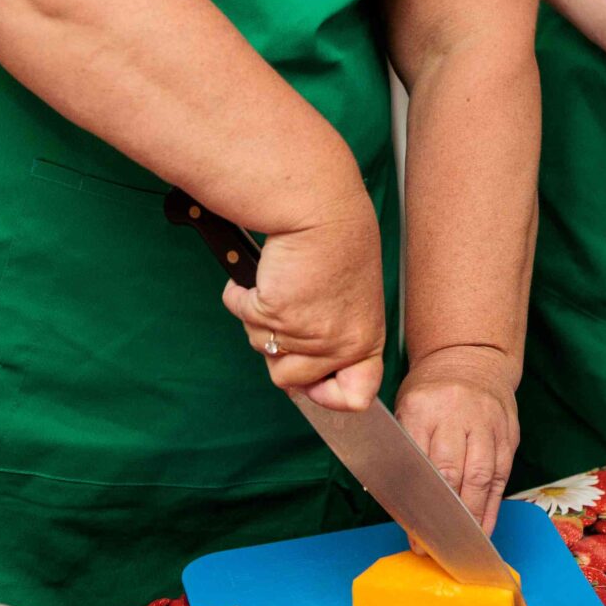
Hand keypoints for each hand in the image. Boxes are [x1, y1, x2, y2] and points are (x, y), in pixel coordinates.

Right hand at [222, 202, 386, 411]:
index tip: (311, 381)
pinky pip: (241, 314)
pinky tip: (263, 272)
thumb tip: (302, 380)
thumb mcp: (351, 300)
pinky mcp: (274, 311)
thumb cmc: (337, 246)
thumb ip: (334, 338)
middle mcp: (338, 343)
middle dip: (277, 350)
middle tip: (289, 311)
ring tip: (282, 282)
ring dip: (260, 317)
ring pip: (260, 347)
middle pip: (289, 380)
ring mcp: (305, 331)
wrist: (321, 209)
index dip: (327, 395)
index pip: (355, 396)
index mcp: (365, 340)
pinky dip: (241, 294)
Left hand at [393, 345, 520, 531]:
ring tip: (462, 544)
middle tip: (436, 548)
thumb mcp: (406, 412)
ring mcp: (488, 423)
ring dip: (473, 516)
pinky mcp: (509, 433)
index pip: (421, 464)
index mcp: (423, 409)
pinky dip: (493, 505)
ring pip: (482, 476)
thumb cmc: (430, 394)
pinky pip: (503, 475)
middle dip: (445, 516)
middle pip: (453, 472)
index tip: (414, 536)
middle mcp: (459, 415)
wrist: (471, 359)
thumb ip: (404, 453)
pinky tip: (485, 528)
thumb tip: (398, 504)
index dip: (418, 503)